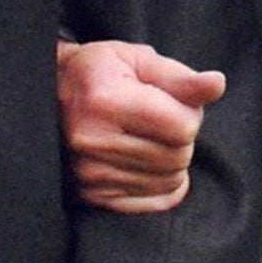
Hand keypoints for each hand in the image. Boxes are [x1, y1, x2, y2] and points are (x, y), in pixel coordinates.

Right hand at [56, 38, 224, 213]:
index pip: (183, 125)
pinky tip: (149, 163)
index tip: (173, 101)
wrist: (45, 96)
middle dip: (182, 137)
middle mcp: (94, 141)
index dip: (190, 112)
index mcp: (106, 100)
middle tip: (162, 119)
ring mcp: (89, 174)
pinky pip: (153, 202)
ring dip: (173, 160)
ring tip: (151, 138)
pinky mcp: (91, 195)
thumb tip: (217, 84)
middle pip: (178, 155)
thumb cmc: (97, 72)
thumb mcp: (136, 60)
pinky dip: (162, 185)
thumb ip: (179, 76)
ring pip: (170, 180)